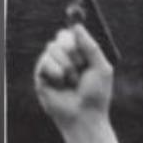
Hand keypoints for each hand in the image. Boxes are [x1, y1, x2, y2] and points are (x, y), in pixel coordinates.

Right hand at [33, 24, 117, 142]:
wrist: (85, 116)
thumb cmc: (96, 95)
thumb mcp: (102, 68)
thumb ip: (91, 46)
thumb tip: (77, 26)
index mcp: (80, 55)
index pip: (72, 34)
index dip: (75, 34)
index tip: (80, 36)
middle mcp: (65, 58)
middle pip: (61, 36)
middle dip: (73, 50)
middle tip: (81, 66)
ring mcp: (52, 66)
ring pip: (52, 48)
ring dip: (67, 66)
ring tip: (72, 82)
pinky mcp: (41, 76)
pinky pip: (45, 61)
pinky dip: (57, 73)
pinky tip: (61, 85)